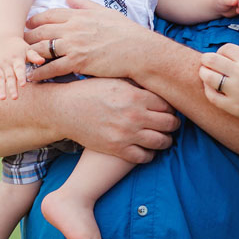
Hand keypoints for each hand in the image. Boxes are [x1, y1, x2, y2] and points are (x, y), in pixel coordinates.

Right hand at [0, 36, 44, 99]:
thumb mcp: (28, 49)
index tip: (23, 85)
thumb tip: (42, 61)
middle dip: (11, 87)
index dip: (21, 76)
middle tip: (15, 98)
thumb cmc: (20, 47)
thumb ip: (34, 56)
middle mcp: (7, 63)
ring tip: (3, 98)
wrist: (5, 38)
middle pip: (9, 76)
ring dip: (0, 89)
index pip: (19, 68)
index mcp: (17, 59)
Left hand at [23, 0, 154, 80]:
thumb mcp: (105, 12)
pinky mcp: (77, 62)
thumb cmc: (126, 32)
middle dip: (26, 38)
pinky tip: (31, 78)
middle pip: (40, 31)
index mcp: (79, 15)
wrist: (139, 51)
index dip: (34, 20)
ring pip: (41, 49)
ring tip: (19, 61)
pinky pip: (51, 68)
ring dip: (28, 55)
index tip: (27, 25)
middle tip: (17, 45)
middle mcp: (72, 29)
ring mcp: (73, 46)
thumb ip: (84, 4)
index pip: (49, 15)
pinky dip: (38, 73)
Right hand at [64, 77, 179, 162]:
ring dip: (166, 140)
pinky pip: (144, 157)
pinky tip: (148, 149)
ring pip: (161, 142)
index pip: (168, 105)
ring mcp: (127, 134)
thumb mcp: (115, 81)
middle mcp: (134, 115)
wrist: (65, 109)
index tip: (169, 110)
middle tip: (171, 124)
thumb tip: (159, 85)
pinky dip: (150, 154)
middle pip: (170, 124)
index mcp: (136, 96)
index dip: (171, 108)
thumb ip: (138, 86)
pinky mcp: (117, 149)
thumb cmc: (90, 91)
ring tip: (163, 138)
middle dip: (173, 124)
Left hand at [198, 43, 238, 131]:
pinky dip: (208, 90)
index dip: (220, 52)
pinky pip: (211, 95)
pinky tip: (211, 89)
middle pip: (211, 59)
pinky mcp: (233, 107)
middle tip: (208, 64)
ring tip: (207, 76)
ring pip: (207, 76)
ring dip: (204, 74)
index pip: (225, 48)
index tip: (222, 58)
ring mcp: (236, 91)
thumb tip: (228, 57)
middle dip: (207, 60)